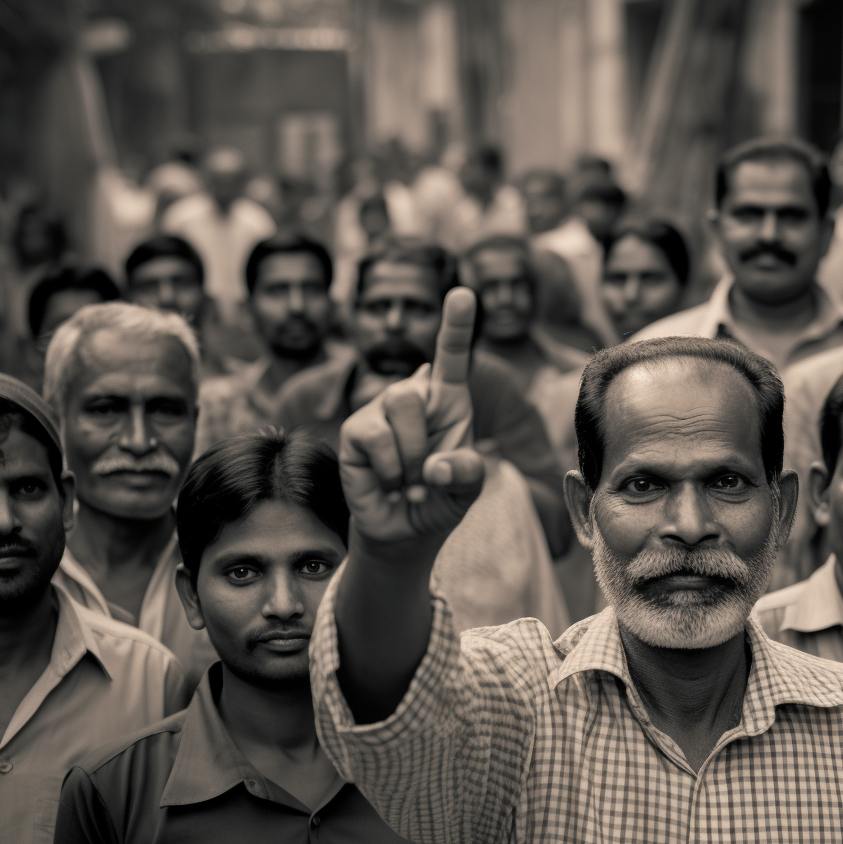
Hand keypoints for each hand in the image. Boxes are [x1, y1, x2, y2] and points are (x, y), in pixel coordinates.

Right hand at [339, 287, 484, 546]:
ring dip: (409, 458)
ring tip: (410, 483)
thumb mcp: (468, 489)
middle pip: (414, 391)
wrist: (405, 532)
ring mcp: (379, 411)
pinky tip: (391, 484)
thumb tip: (434, 466)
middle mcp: (412, 398)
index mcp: (448, 401)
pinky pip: (375, 438)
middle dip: (423, 442)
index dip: (456, 324)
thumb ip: (467, 473)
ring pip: (396, 408)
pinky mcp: (355, 431)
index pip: (452, 357)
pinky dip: (390, 469)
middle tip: (427, 477)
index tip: (462, 293)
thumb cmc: (439, 500)